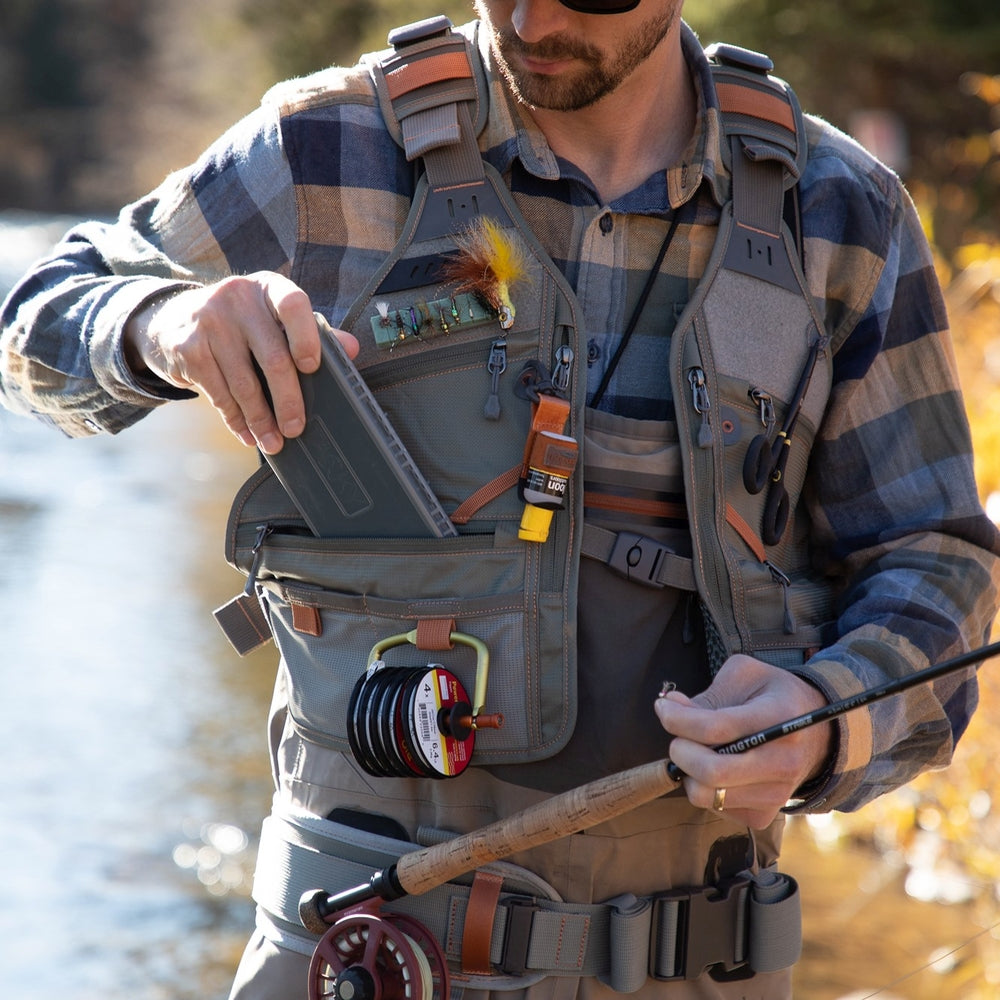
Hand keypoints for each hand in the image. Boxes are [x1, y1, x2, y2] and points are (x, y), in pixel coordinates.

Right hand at [125, 272, 357, 453]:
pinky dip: (235, 420)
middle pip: (272, 357)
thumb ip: (314, 332)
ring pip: (244, 383)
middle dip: (288, 401)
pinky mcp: (187, 347)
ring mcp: (208, 321)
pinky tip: (247, 434)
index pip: (293, 305)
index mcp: (269, 287)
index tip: (312, 368)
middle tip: (297, 428)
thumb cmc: (243, 322)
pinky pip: (218, 394)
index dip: (306, 337)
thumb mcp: (275, 317)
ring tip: (273, 442)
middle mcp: (237, 298)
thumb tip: (352, 348)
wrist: (173, 317)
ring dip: (261, 420)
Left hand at [654, 655, 832, 828]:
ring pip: (707, 795)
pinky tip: (717, 766)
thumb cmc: (774, 698)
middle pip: (711, 771)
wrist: (817, 736)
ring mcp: (775, 794)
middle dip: (680, 750)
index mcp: (778, 718)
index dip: (678, 719)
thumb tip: (670, 706)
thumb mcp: (747, 676)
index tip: (663, 707)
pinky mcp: (763, 815)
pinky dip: (704, 786)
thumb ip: (708, 694)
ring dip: (688, 771)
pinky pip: (714, 806)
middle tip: (678, 736)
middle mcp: (782, 762)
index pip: (716, 728)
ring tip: (697, 751)